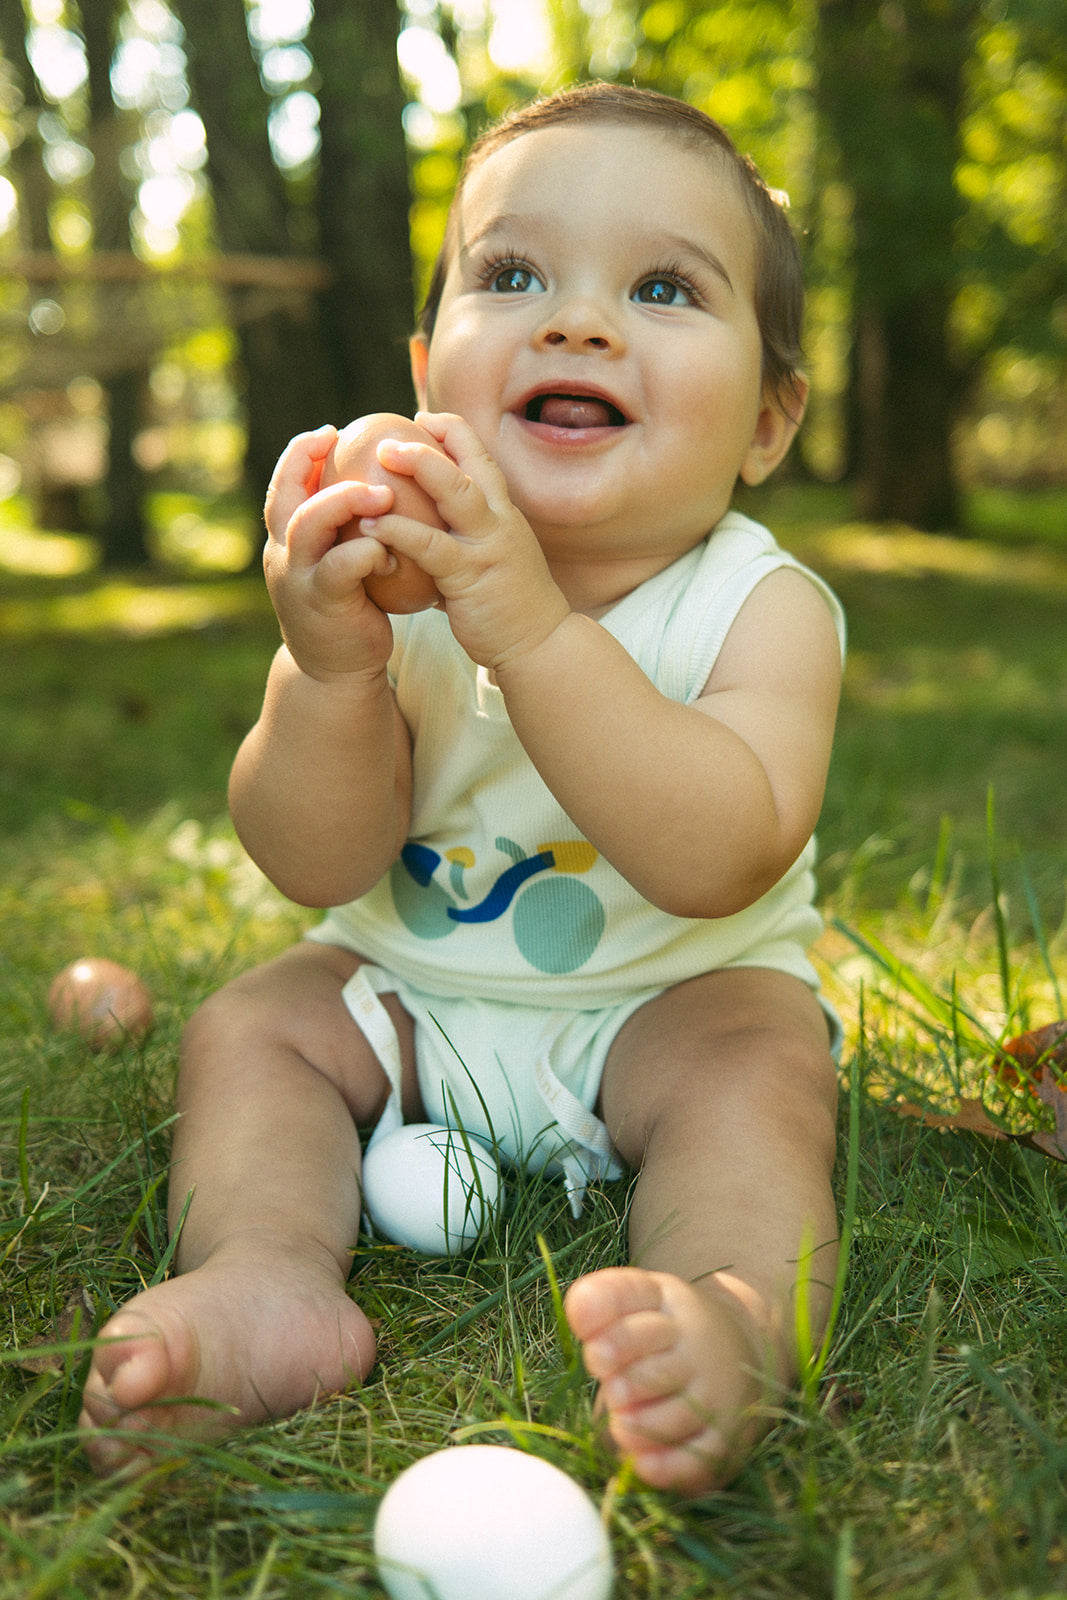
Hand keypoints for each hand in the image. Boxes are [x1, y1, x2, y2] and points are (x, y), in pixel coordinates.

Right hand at [262, 427, 405, 682]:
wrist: (336, 671)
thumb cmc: (348, 608)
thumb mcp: (336, 562)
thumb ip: (343, 529)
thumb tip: (374, 479)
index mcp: (285, 540)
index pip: (283, 484)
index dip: (300, 452)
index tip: (330, 432)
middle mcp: (282, 555)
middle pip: (285, 495)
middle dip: (311, 463)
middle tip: (348, 445)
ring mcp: (298, 580)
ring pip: (308, 524)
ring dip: (344, 501)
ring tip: (381, 493)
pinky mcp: (321, 604)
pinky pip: (341, 567)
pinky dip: (367, 552)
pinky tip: (390, 551)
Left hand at [356, 412, 570, 670]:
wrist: (540, 646)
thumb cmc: (508, 605)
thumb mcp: (490, 558)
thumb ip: (464, 537)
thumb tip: (426, 524)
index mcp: (502, 512)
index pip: (479, 455)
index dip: (450, 431)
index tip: (420, 420)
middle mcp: (499, 520)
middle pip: (470, 461)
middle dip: (431, 441)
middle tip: (388, 435)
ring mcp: (487, 545)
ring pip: (456, 492)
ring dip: (419, 467)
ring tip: (380, 457)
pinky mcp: (471, 576)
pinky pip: (431, 546)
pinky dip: (399, 530)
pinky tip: (370, 524)